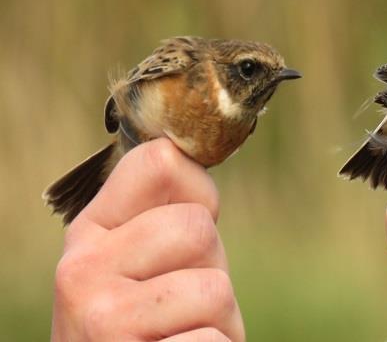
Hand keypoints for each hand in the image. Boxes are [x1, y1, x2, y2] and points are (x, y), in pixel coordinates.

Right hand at [51, 138, 244, 341]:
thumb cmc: (146, 323)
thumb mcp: (140, 260)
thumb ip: (163, 214)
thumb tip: (200, 147)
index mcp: (91, 230)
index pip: (160, 161)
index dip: (200, 193)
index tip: (190, 233)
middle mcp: (83, 268)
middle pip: (198, 227)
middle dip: (211, 268)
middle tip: (182, 304)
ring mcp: (102, 318)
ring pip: (214, 287)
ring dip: (218, 320)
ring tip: (182, 335)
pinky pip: (213, 341)